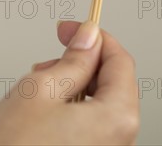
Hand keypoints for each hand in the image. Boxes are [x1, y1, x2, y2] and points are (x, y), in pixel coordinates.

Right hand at [0, 21, 138, 145]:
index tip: (75, 28)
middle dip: (83, 63)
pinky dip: (71, 109)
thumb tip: (90, 38)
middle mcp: (120, 141)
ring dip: (73, 85)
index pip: (121, 60)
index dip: (96, 37)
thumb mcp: (40, 90)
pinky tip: (44, 109)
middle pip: (113, 83)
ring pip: (99, 104)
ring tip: (40, 86)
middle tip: (55, 54)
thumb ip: (74, 59)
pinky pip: (90, 125)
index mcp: (117, 118)